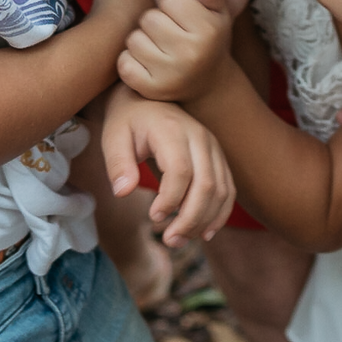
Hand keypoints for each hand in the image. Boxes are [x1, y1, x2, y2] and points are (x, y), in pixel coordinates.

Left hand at [101, 85, 233, 245]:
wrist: (146, 101)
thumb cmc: (127, 122)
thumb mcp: (113, 138)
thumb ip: (118, 164)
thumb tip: (123, 192)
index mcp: (172, 130)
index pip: (180, 170)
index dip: (170, 199)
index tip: (153, 217)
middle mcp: (199, 136)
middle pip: (206, 184)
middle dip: (190, 218)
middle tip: (169, 240)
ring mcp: (213, 146)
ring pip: (221, 190)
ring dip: (205, 220)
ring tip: (180, 240)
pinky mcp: (218, 157)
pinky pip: (228, 189)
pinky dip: (220, 213)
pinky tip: (204, 232)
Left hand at [117, 0, 232, 103]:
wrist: (208, 85)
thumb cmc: (208, 40)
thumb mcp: (217, 15)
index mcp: (208, 31)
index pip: (170, 1)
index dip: (172, 6)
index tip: (182, 18)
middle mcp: (190, 54)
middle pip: (148, 19)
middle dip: (154, 22)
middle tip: (168, 34)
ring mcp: (170, 75)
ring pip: (134, 40)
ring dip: (141, 41)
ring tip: (159, 48)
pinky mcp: (151, 90)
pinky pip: (124, 63)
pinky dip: (130, 61)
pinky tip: (147, 64)